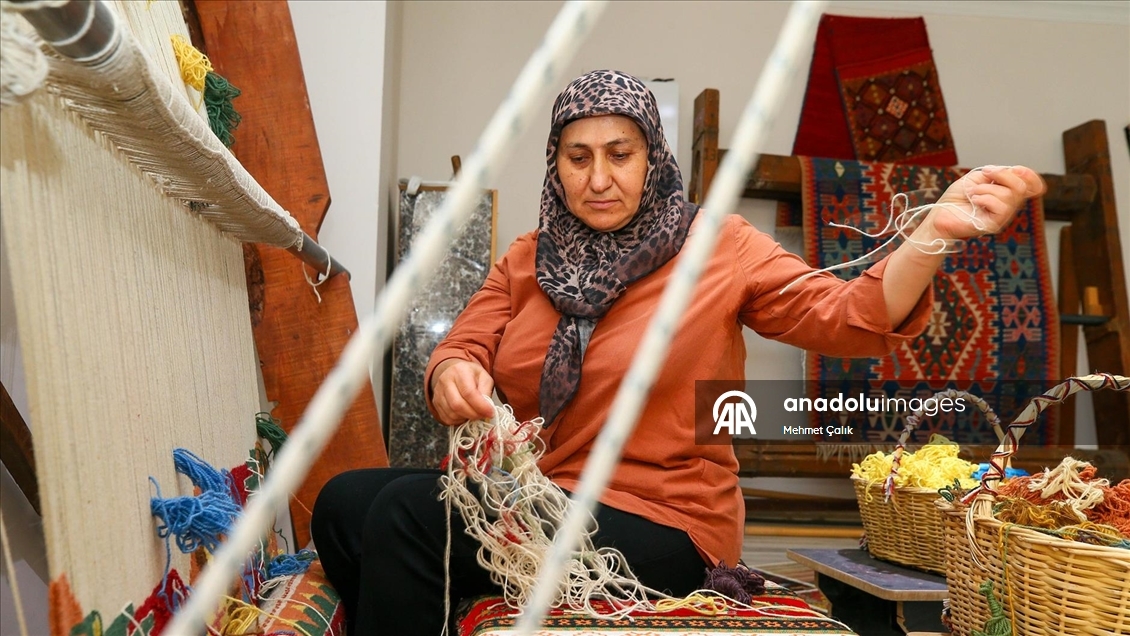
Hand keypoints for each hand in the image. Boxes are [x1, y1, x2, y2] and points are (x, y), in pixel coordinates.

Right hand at [431, 359, 494, 424]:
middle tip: (483, 416)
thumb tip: (486, 407)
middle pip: (457, 404)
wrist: (454, 372)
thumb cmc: (471, 375)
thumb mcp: (484, 377)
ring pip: (451, 413)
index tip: (490, 413)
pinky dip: (458, 421)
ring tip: (475, 414)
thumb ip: (486, 390)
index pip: (468, 392)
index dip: (480, 406)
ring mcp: (438, 392)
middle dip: (473, 414)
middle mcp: (445, 381)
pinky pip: (446, 418)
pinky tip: (465, 415)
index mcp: (459, 371)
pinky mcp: (435, 403)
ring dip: (466, 418)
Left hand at [929, 165, 1046, 240]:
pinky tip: (974, 200)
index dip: (1030, 175)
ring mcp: (1002, 217)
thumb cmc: (956, 198)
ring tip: (973, 193)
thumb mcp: (977, 178)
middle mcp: (1008, 205)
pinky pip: (1001, 207)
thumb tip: (1011, 171)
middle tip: (985, 174)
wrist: (939, 214)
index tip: (1015, 168)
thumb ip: (996, 173)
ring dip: (987, 188)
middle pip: (1021, 187)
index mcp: (1007, 193)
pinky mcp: (994, 225)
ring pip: (1010, 195)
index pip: (1032, 186)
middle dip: (1003, 175)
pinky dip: (985, 198)